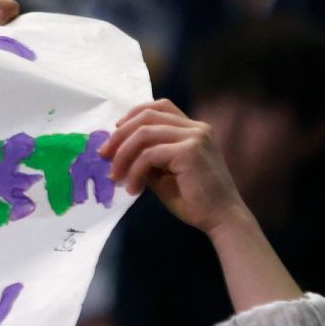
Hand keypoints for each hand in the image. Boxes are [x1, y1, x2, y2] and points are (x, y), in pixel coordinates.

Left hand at [100, 100, 249, 235]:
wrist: (221, 218)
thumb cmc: (193, 200)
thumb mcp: (163, 174)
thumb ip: (147, 158)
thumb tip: (117, 151)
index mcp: (193, 129)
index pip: (160, 107)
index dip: (132, 115)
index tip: (113, 134)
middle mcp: (196, 127)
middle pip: (147, 116)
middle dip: (119, 135)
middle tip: (103, 155)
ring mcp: (195, 137)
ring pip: (144, 133)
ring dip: (123, 155)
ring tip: (116, 176)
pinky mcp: (189, 151)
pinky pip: (149, 155)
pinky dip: (135, 171)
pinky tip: (133, 189)